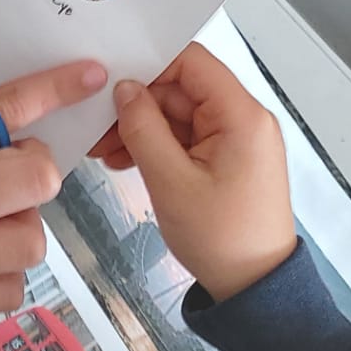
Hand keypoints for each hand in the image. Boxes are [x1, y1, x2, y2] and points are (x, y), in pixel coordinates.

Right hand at [93, 43, 296, 301]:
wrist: (254, 289)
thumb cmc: (221, 238)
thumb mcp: (171, 181)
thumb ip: (143, 128)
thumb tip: (124, 89)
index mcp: (241, 116)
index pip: (191, 62)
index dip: (148, 64)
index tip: (109, 80)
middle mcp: (243, 120)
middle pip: (180, 89)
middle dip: (136, 105)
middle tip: (95, 127)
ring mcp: (235, 140)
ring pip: (178, 114)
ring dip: (141, 128)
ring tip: (105, 151)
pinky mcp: (226, 159)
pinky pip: (185, 138)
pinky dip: (156, 146)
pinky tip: (125, 160)